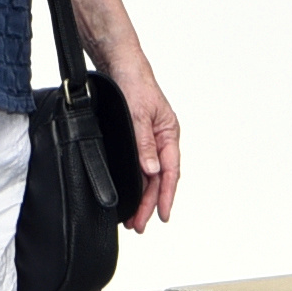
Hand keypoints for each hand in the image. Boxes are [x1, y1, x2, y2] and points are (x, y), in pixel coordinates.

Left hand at [110, 57, 185, 228]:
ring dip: (141, 196)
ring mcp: (149, 140)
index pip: (171, 171)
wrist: (120, 65)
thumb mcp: (139, 115)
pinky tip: (128, 194)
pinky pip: (139, 166)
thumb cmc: (134, 83)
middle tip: (138, 225)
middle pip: (159, 179)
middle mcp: (162, 139)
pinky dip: (135, 182)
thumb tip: (151, 171)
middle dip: (150, 204)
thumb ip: (145, 144)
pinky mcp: (137, 139)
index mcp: (169, 133)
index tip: (162, 216)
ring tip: (132, 218)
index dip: (167, 196)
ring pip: (149, 175)